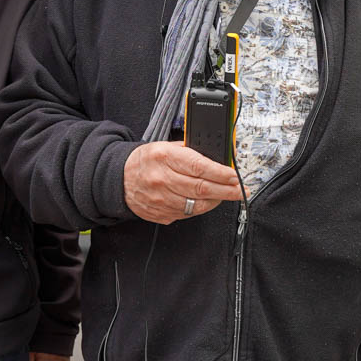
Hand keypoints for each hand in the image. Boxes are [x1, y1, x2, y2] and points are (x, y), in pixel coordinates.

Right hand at [123, 142, 243, 224]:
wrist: (120, 178)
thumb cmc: (146, 160)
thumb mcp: (166, 146)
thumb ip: (191, 152)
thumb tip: (219, 159)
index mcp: (165, 157)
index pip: (200, 167)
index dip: (222, 174)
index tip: (235, 176)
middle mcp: (162, 179)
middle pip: (202, 188)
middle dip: (227, 190)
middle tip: (241, 190)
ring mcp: (161, 199)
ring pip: (197, 204)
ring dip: (216, 200)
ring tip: (227, 195)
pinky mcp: (161, 214)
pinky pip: (188, 214)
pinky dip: (201, 208)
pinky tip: (207, 201)